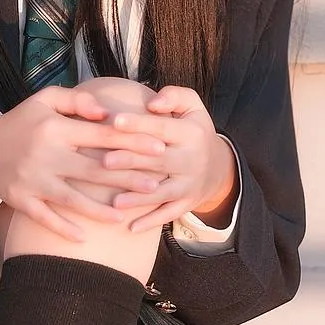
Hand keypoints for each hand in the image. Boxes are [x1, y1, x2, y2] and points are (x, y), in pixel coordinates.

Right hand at [0, 88, 169, 241]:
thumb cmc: (22, 122)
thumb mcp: (45, 100)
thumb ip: (77, 100)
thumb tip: (106, 111)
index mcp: (56, 127)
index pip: (101, 136)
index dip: (132, 143)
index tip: (159, 149)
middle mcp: (46, 154)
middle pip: (94, 169)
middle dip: (127, 179)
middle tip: (156, 187)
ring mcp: (34, 180)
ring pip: (73, 198)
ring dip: (100, 210)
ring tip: (125, 215)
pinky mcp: (22, 200)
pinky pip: (45, 218)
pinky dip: (64, 228)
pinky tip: (85, 238)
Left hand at [98, 86, 239, 232]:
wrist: (218, 167)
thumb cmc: (194, 131)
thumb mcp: (193, 107)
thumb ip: (174, 96)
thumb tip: (152, 102)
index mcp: (191, 133)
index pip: (162, 128)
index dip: (139, 124)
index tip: (115, 121)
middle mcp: (192, 160)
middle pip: (159, 161)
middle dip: (132, 162)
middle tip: (105, 161)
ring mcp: (189, 185)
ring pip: (162, 192)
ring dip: (139, 198)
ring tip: (115, 201)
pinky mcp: (186, 204)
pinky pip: (168, 215)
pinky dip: (151, 222)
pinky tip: (130, 229)